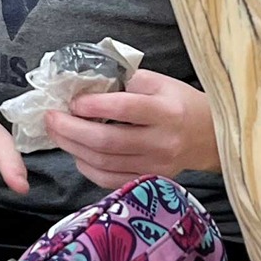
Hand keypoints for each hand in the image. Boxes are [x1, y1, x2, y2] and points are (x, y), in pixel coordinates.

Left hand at [43, 70, 219, 189]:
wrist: (209, 136)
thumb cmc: (179, 103)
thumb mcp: (159, 82)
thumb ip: (125, 81)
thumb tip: (85, 83)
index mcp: (166, 110)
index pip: (124, 109)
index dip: (93, 106)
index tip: (72, 101)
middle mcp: (162, 141)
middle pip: (108, 141)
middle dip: (72, 130)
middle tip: (51, 118)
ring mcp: (156, 165)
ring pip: (105, 162)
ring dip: (74, 148)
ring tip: (57, 133)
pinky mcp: (150, 180)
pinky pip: (111, 180)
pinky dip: (88, 168)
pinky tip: (77, 154)